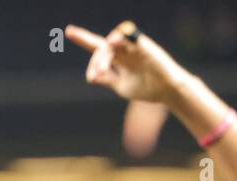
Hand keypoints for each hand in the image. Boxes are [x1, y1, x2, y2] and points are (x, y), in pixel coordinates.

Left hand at [66, 23, 189, 105]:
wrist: (167, 93)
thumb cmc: (146, 87)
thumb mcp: (120, 85)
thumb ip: (107, 78)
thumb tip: (92, 77)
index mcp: (118, 58)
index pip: (98, 47)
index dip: (83, 38)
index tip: (69, 30)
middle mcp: (125, 50)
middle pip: (103, 48)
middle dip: (96, 61)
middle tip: (94, 76)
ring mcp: (135, 48)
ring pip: (114, 43)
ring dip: (104, 56)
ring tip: (99, 71)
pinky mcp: (146, 48)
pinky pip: (133, 38)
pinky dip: (122, 38)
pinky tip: (113, 42)